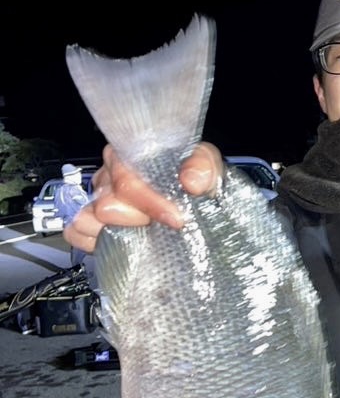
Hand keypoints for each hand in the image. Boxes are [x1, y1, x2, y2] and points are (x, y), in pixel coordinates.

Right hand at [63, 142, 224, 253]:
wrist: (194, 203)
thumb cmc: (194, 181)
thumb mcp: (206, 167)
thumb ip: (202, 167)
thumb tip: (191, 180)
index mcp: (130, 155)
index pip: (125, 178)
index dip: (148, 202)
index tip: (174, 218)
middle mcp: (109, 175)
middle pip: (106, 205)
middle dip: (138, 219)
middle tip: (166, 226)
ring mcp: (97, 200)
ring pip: (86, 219)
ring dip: (116, 233)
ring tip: (143, 233)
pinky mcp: (91, 223)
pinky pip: (76, 233)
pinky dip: (94, 242)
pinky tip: (122, 241)